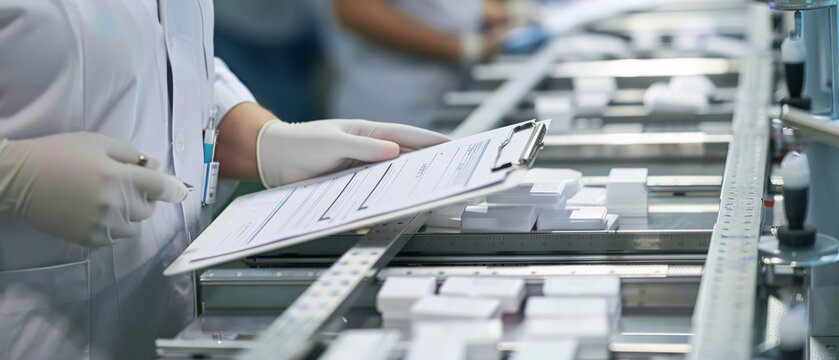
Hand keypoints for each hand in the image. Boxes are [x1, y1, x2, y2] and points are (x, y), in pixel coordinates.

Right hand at [0, 133, 187, 245]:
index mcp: (119, 178)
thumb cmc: (58, 153)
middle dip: (145, 196)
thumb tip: (156, 166)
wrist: (17, 179)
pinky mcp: (89, 239)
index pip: (163, 188)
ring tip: (110, 198)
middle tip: (126, 184)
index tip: (181, 189)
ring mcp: (102, 225)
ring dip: (132, 213)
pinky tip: (98, 210)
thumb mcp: (98, 142)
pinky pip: (118, 236)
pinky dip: (117, 225)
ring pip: (136, 226)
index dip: (176, 188)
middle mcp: (114, 205)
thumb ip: (132, 155)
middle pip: (150, 208)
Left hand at [256, 119, 450, 186]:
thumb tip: (393, 151)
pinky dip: (390, 194)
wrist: (274, 159)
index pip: (405, 135)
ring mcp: (362, 166)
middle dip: (429, 161)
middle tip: (452, 169)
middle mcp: (368, 149)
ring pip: (393, 174)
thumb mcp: (331, 142)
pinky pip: (376, 189)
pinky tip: (401, 202)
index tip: (451, 145)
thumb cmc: (299, 143)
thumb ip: (362, 147)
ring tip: (433, 188)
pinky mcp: (352, 182)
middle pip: (405, 155)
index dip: (429, 140)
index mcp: (367, 132)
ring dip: (411, 179)